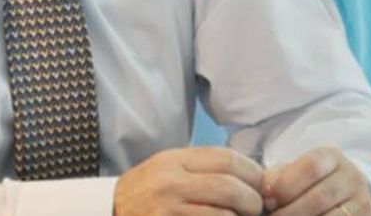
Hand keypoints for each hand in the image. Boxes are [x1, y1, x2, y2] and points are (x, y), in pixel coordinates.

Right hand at [114, 147, 265, 215]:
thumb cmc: (148, 189)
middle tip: (256, 207)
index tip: (260, 184)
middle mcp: (171, 183)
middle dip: (253, 200)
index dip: (253, 172)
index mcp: (175, 160)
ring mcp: (169, 210)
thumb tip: (254, 176)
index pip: (227, 159)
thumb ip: (206, 167)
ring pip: (224, 214)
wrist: (110, 211)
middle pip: (230, 187)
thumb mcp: (170, 167)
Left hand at [260, 147, 370, 215]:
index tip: (267, 200)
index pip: (311, 166)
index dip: (286, 184)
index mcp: (332, 157)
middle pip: (319, 196)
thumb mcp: (294, 172)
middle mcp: (352, 177)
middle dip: (290, 212)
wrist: (342, 196)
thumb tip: (262, 192)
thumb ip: (277, 177)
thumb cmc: (307, 183)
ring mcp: (361, 202)